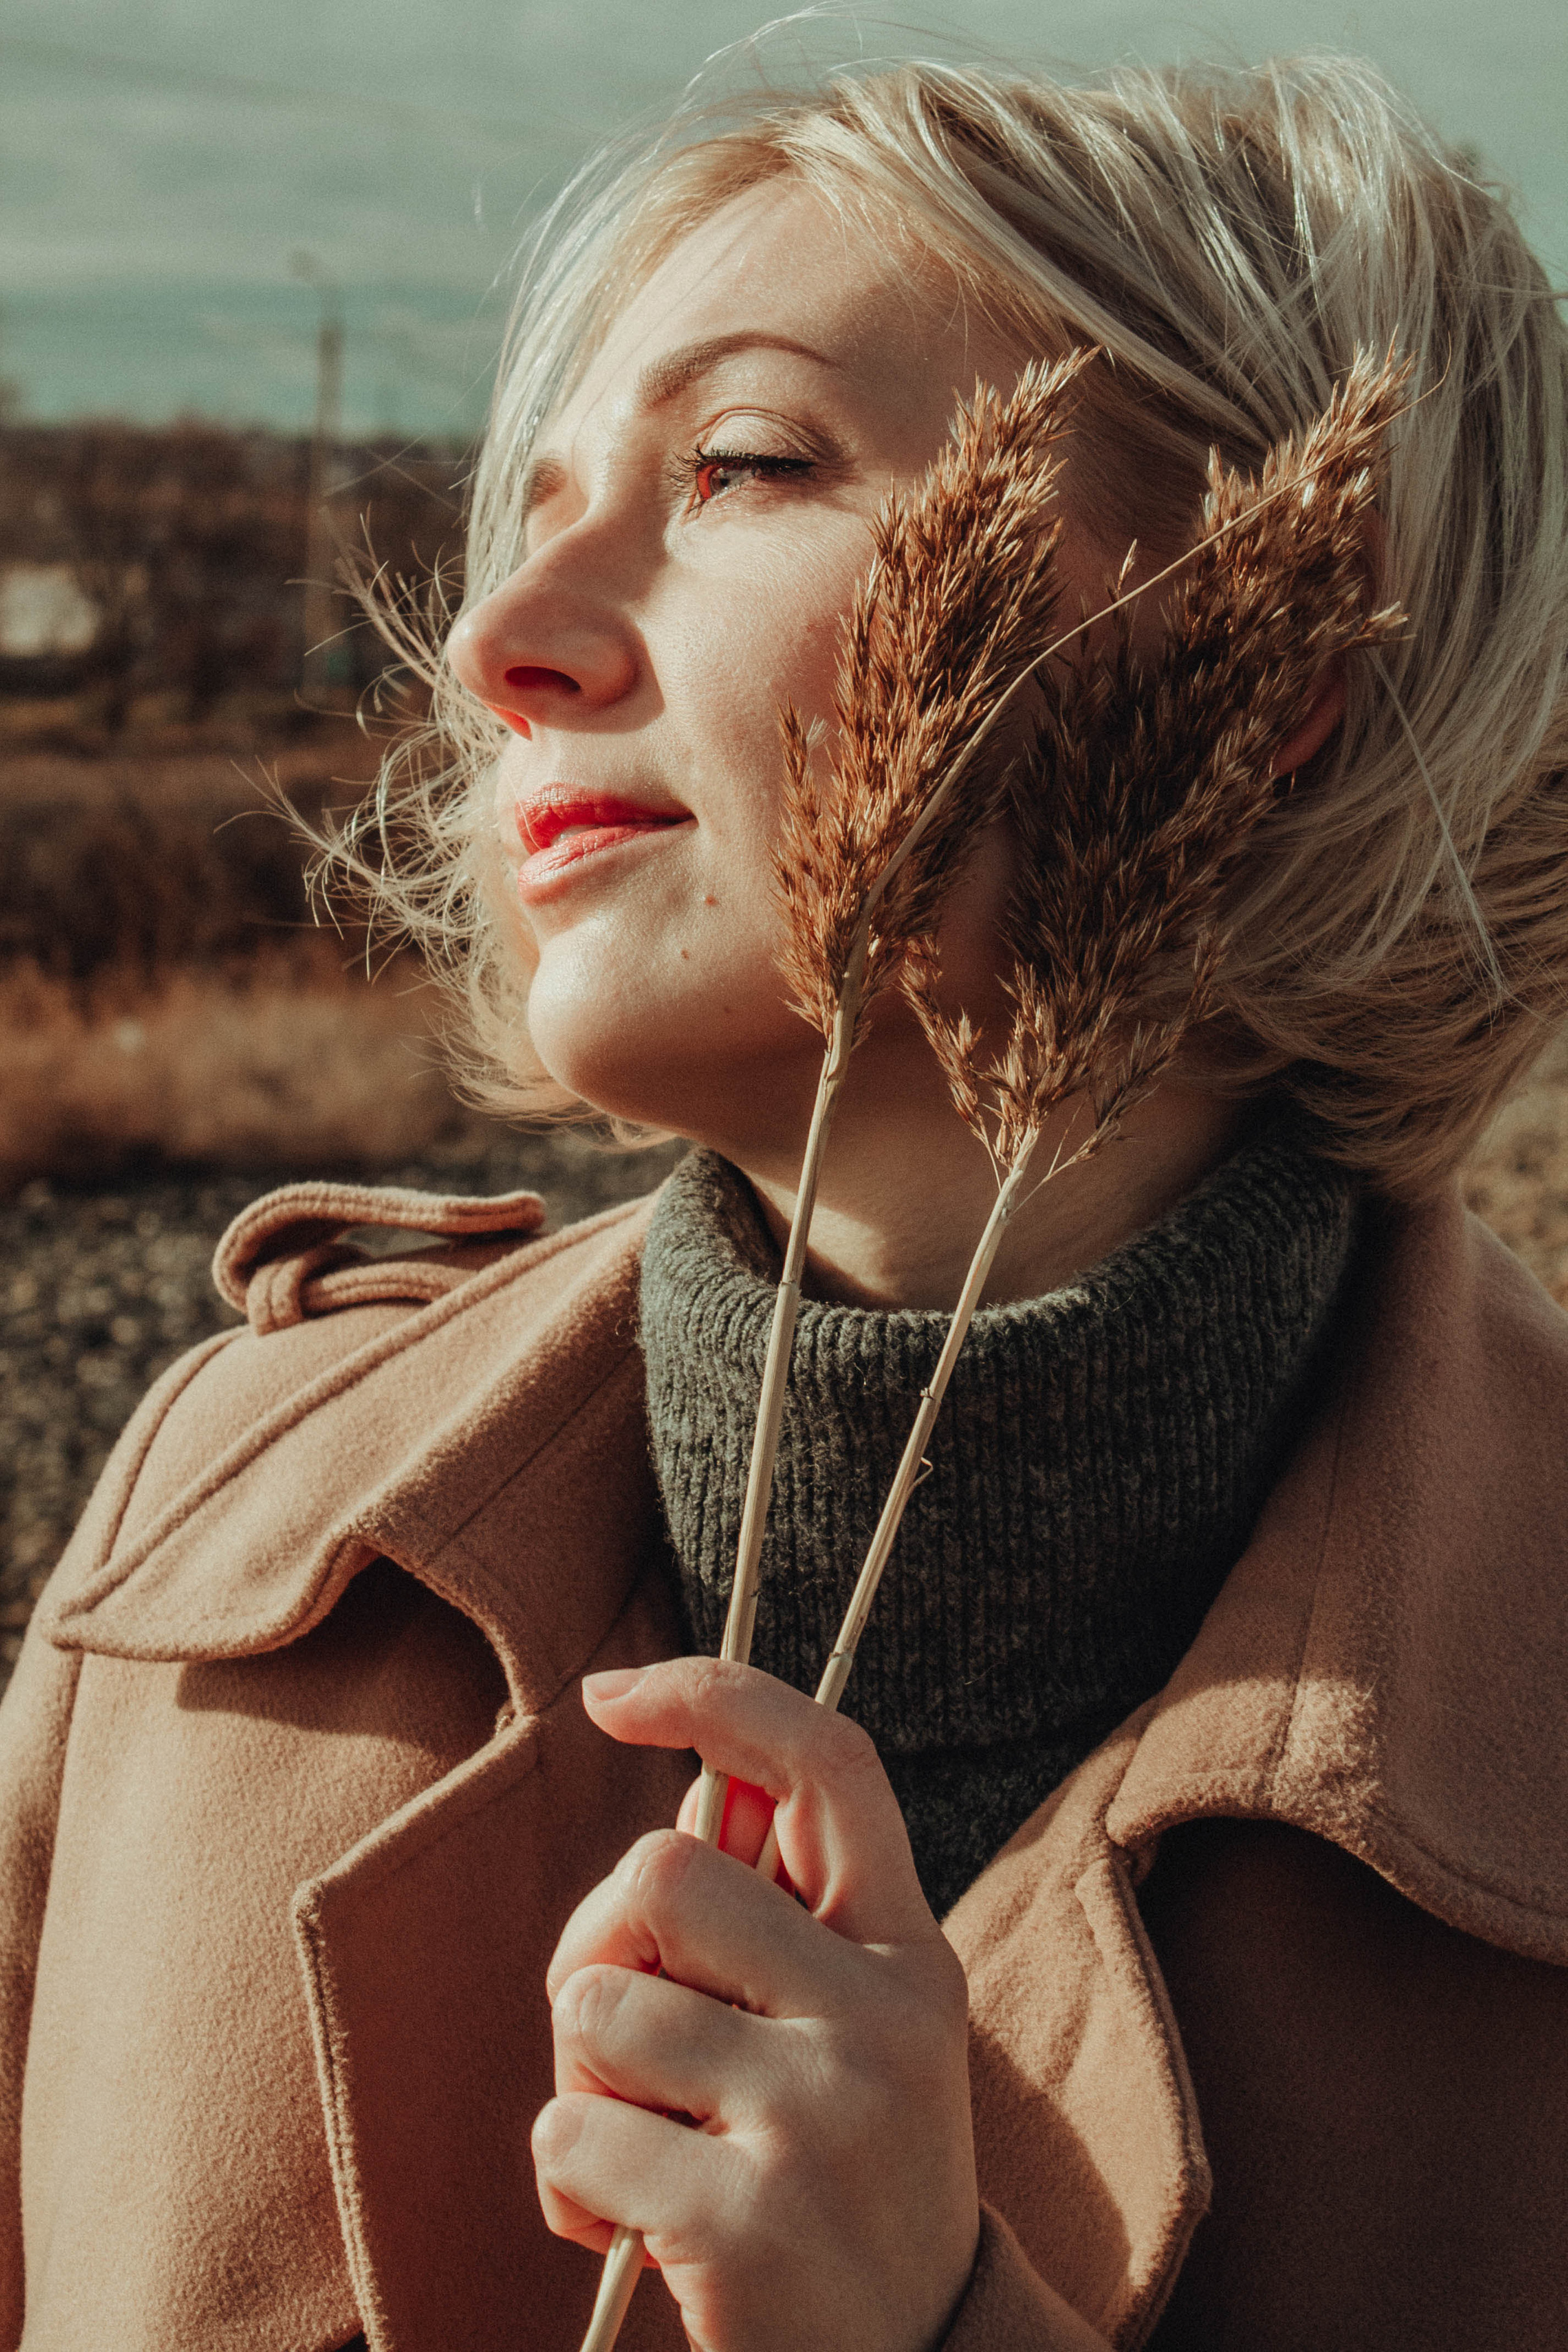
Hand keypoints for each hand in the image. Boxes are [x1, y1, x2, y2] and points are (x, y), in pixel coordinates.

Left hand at [533, 1657, 979, 2351]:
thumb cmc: (841, 2180)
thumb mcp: (853, 2036)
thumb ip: (780, 1923)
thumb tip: (682, 1786)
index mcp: (910, 1951)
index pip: (828, 1761)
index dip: (714, 1693)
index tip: (612, 1692)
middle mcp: (882, 2018)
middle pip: (661, 1869)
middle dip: (596, 1942)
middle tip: (619, 2036)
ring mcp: (819, 2118)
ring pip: (596, 2001)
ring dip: (579, 2077)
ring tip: (645, 2149)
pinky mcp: (745, 2221)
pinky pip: (566, 2131)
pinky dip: (566, 2182)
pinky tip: (632, 2230)